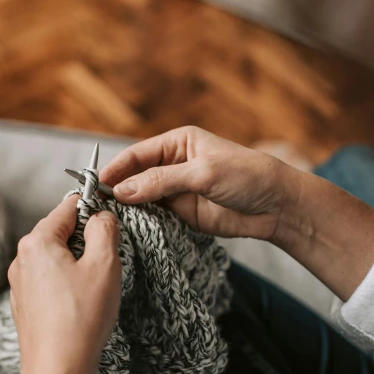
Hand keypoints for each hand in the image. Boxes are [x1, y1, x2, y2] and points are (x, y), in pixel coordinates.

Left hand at [0, 198, 120, 373]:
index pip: (69, 206)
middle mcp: (22, 259)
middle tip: (108, 263)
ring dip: (79, 265)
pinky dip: (69, 286)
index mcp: (37, 241)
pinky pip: (51, 282)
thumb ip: (105, 229)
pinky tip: (82, 306)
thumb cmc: (81, 319)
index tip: (113, 219)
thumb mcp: (105, 265)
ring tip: (96, 290)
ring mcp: (20, 284)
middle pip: (61, 232)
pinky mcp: (25, 306)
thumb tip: (102, 216)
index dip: (95, 208)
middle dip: (88, 241)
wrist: (57, 372)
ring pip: (57, 258)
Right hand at [102, 125, 373, 300]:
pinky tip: (130, 229)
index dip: (116, 169)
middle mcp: (172, 165)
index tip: (97, 184)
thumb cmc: (246, 176)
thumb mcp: (202, 173)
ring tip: (109, 220)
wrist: (277, 206)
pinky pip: (155, 218)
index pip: (136, 154)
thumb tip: (122, 191)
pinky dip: (142, 223)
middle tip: (96, 206)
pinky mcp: (182, 214)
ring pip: (142, 199)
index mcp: (177, 143)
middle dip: (118, 189)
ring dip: (128, 208)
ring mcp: (176, 191)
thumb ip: (161, 182)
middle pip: (135, 177)